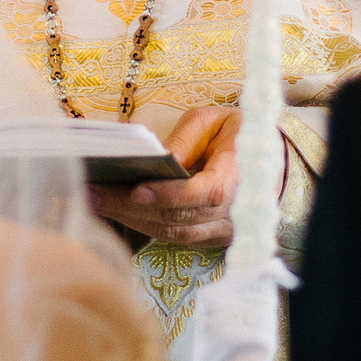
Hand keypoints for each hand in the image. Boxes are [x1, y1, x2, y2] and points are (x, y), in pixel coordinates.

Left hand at [90, 103, 244, 249]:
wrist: (269, 160)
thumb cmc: (238, 134)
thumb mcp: (214, 121)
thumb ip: (185, 139)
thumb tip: (153, 159)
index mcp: (237, 178)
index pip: (201, 194)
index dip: (168, 195)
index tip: (136, 189)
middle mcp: (232, 213)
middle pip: (176, 219)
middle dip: (130, 207)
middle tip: (91, 192)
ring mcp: (222, 231)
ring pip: (171, 235)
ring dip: (130, 220)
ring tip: (94, 201)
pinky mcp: (211, 239)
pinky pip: (173, 239)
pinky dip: (143, 226)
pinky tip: (116, 212)